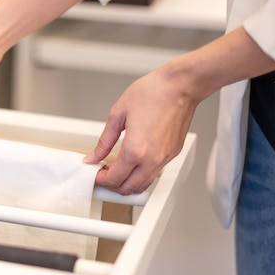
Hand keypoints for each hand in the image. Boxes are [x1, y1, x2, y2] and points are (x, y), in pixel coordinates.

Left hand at [84, 66, 198, 193]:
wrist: (181, 85)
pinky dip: (141, 175)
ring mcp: (164, 159)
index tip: (95, 172)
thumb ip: (104, 141)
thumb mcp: (118, 114)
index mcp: (135, 150)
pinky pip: (154, 174)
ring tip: (117, 168)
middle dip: (112, 185)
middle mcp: (151, 159)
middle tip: (104, 172)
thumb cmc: (153, 93)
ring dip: (127, 183)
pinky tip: (133, 161)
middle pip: (127, 188)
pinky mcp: (172, 154)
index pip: (114, 179)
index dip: (100, 179)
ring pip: (143, 185)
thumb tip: (93, 156)